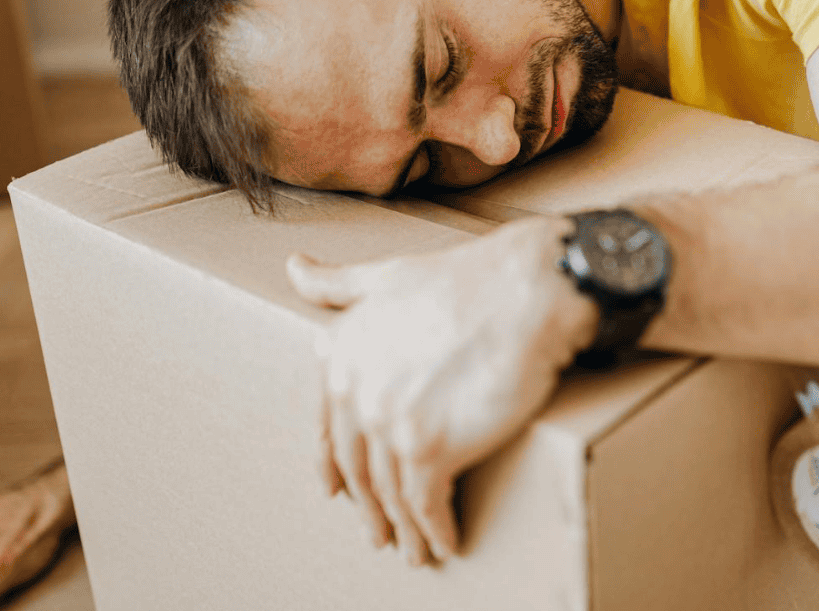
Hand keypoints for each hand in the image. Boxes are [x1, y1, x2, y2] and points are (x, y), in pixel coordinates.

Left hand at [289, 215, 595, 566]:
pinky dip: (435, 530)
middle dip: (369, 506)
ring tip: (415, 550)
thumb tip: (294, 270)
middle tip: (378, 531)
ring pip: (389, 492)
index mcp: (342, 354)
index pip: (330, 426)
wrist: (525, 291)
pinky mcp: (430, 448)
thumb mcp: (388, 275)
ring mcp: (389, 423)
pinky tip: (446, 542)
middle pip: (357, 466)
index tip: (341, 491)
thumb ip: (339, 283)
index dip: (336, 464)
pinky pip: (426, 504)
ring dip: (402, 528)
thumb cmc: (469, 279)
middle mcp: (356, 391)